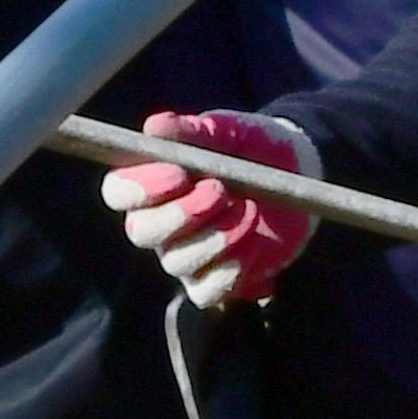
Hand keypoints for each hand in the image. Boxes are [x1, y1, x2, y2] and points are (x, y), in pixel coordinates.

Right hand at [100, 108, 318, 311]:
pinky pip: (205, 291)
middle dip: (180, 214)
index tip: (179, 174)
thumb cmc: (254, 147)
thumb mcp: (231, 131)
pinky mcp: (213, 281)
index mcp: (152, 182)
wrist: (300, 175)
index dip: (139, 188)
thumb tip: (155, 127)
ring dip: (215, 237)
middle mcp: (159, 223)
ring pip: (176, 262)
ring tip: (250, 210)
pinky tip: (255, 245)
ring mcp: (185, 255)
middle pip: (141, 231)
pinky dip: (230, 271)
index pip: (118, 191)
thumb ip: (195, 130)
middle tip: (221, 191)